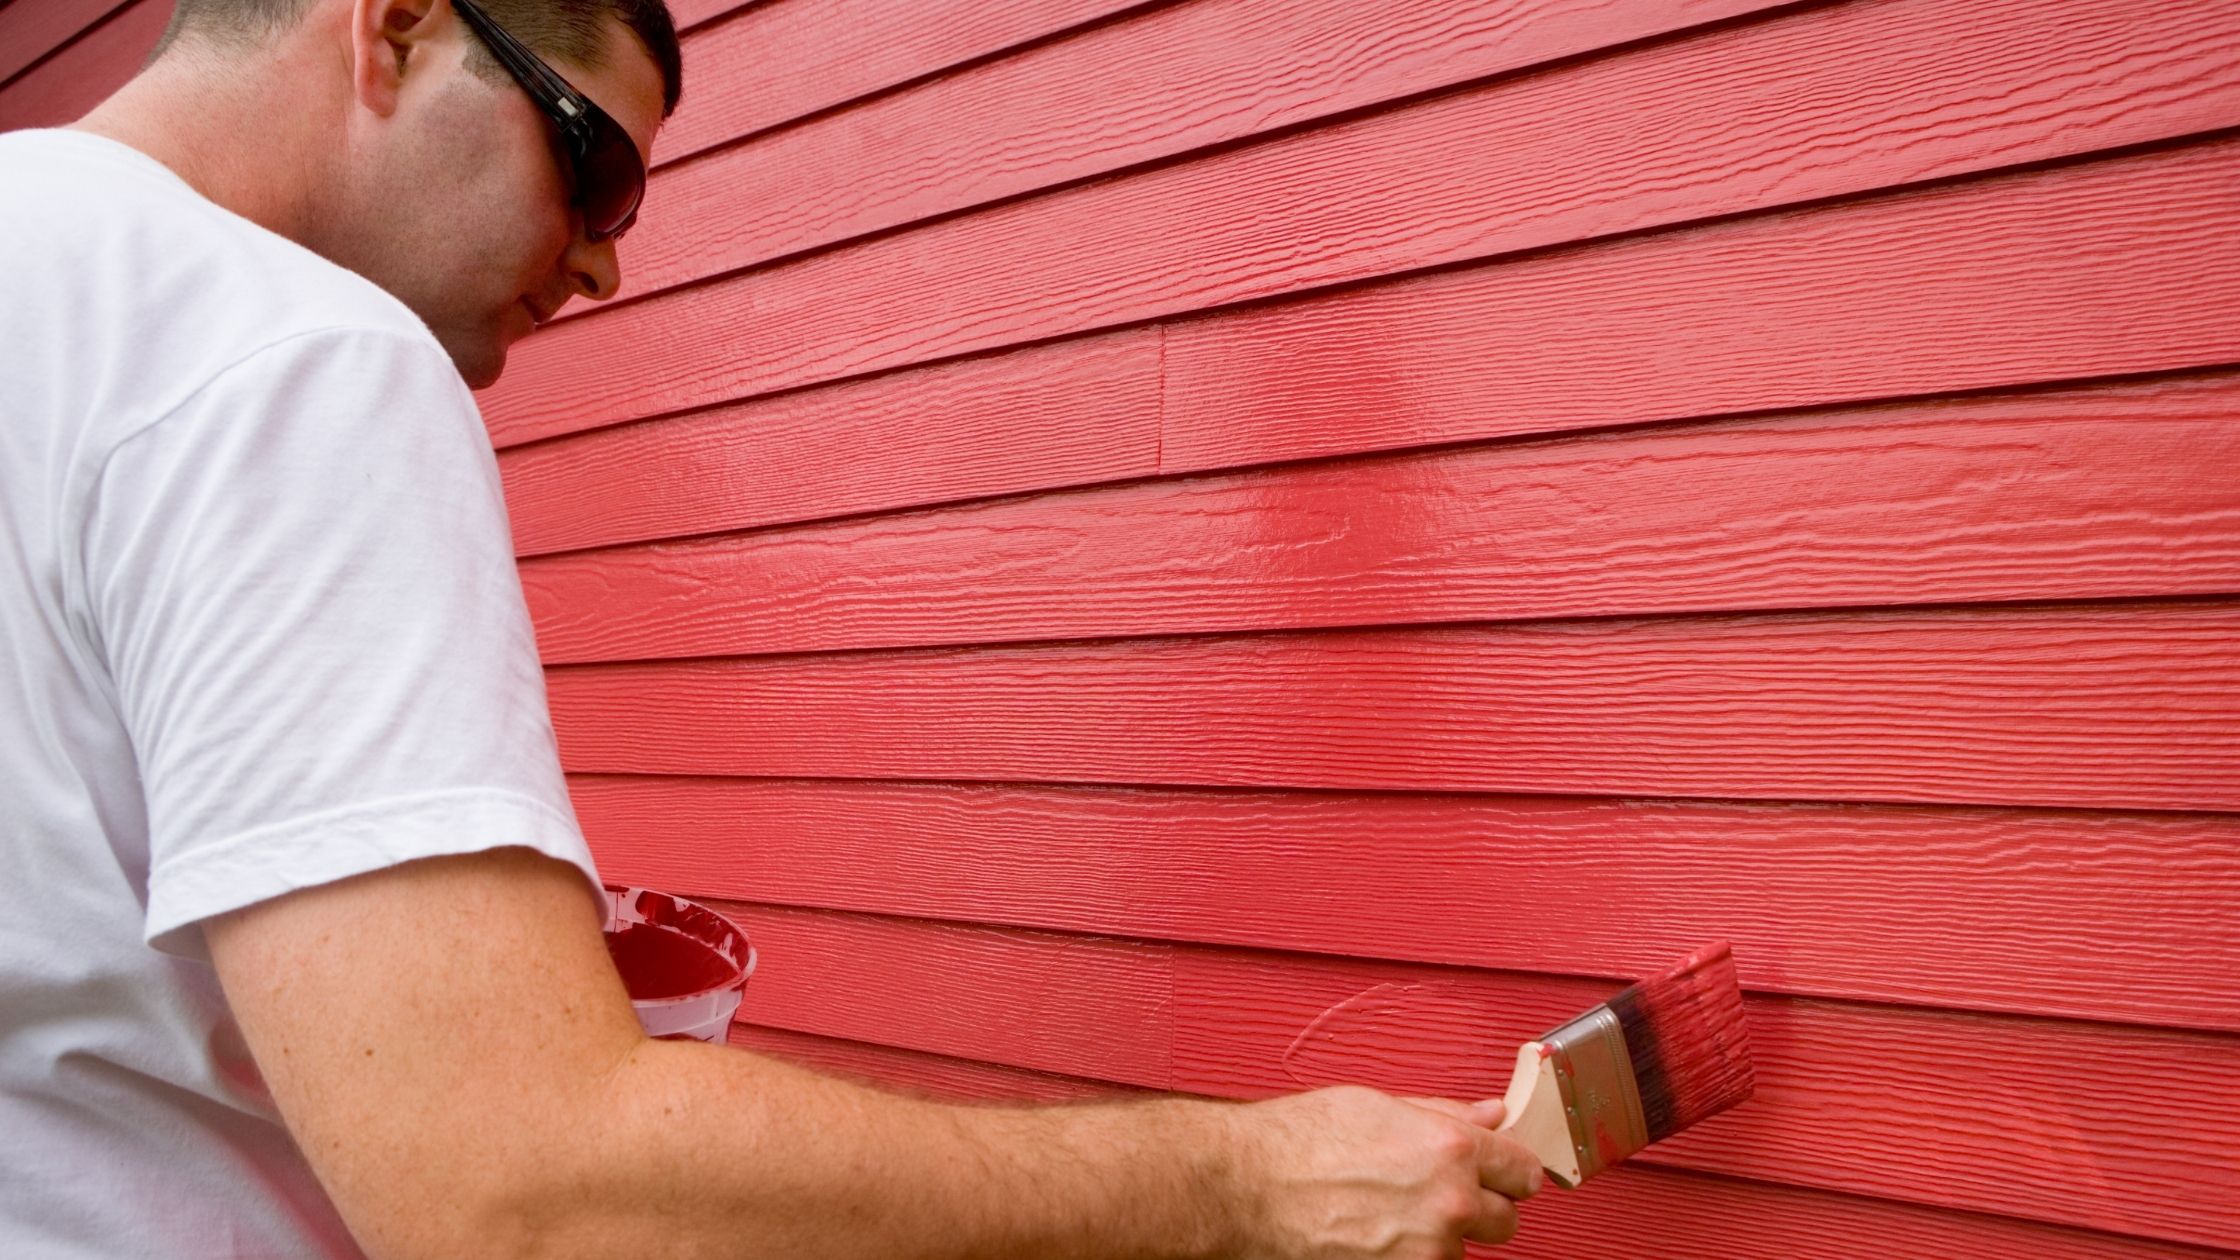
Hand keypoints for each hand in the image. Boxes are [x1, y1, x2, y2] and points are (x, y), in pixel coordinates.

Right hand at [1223, 1085, 1543, 1258]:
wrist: (1245, 1188)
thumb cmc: (1298, 1141)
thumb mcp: (1378, 1106)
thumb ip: (1446, 1114)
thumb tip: (1492, 1116)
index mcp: (1451, 1149)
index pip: (1523, 1170)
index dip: (1512, 1169)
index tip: (1504, 1172)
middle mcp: (1450, 1204)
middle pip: (1507, 1220)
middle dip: (1482, 1206)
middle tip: (1439, 1192)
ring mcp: (1427, 1251)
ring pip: (1461, 1249)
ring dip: (1439, 1235)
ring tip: (1386, 1211)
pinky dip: (1409, 1255)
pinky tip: (1373, 1234)